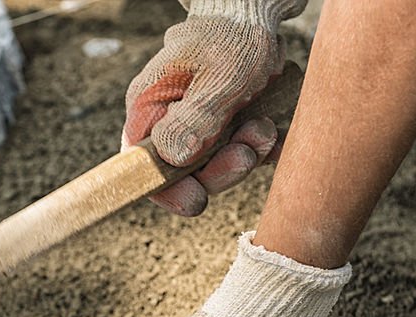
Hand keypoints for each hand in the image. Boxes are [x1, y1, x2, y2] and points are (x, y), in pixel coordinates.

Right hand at [122, 4, 295, 215]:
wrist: (257, 13)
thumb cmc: (233, 34)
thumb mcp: (220, 76)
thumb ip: (195, 118)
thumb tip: (170, 158)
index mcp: (150, 108)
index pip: (141, 166)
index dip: (165, 190)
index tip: (196, 199)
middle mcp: (167, 123)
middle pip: (181, 174)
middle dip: (219, 171)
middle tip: (247, 150)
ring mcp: (196, 128)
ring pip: (213, 168)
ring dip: (244, 156)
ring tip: (265, 128)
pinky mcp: (222, 129)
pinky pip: (236, 155)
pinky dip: (257, 153)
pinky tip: (274, 137)